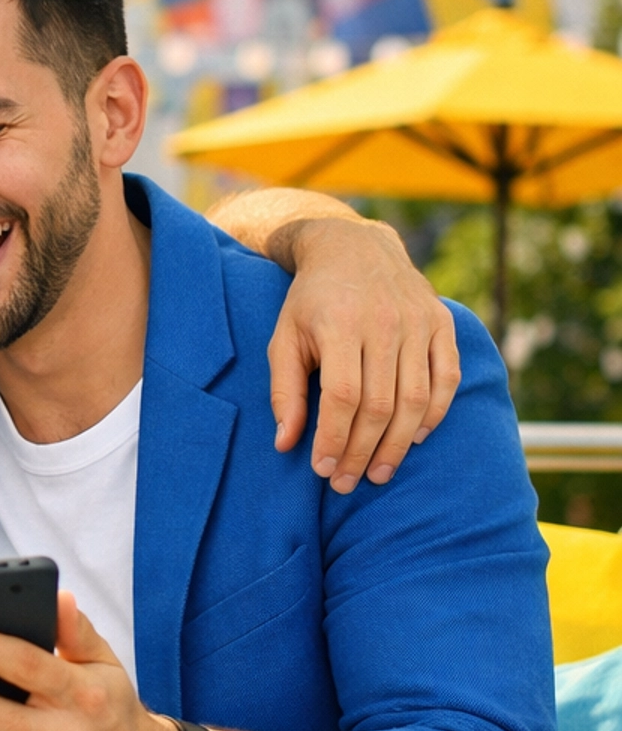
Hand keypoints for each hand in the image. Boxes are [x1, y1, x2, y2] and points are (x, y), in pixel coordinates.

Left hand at [270, 216, 459, 493]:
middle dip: (362, 451)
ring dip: (398, 444)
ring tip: (378, 472)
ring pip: (415, 398)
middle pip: (380, 404)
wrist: (354, 248)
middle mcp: (384, 321)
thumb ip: (284, 391)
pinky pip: (447, 378)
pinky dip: (435, 413)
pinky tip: (415, 437)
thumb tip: (285, 444)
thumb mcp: (284, 338)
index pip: (342, 396)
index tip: (322, 470)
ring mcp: (418, 321)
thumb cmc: (312, 302)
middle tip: (348, 482)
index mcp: (340, 323)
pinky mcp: (442, 322)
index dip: (333, 438)